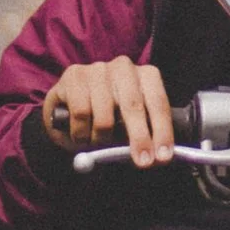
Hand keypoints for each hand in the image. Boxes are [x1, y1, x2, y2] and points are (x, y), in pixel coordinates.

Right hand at [41, 58, 175, 162]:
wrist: (67, 107)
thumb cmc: (107, 117)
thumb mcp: (130, 125)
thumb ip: (144, 136)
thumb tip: (156, 157)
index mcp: (146, 75)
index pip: (158, 103)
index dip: (162, 131)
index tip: (163, 156)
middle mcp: (124, 67)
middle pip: (133, 106)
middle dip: (139, 138)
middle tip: (142, 162)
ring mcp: (98, 69)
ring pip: (104, 117)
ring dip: (101, 140)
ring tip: (97, 142)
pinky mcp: (74, 76)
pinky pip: (81, 114)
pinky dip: (81, 133)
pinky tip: (80, 134)